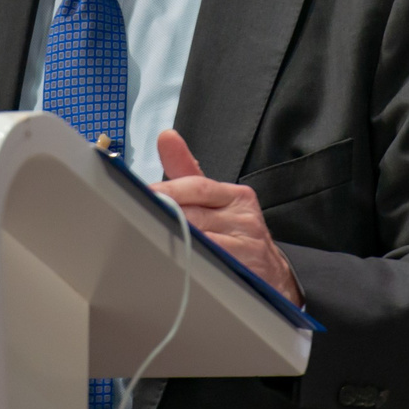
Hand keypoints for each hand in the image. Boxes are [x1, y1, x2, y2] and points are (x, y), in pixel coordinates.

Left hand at [151, 129, 304, 306]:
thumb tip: (166, 137)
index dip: (168, 190)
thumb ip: (187, 170)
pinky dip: (190, 263)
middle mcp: (243, 217)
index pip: (198, 186)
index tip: (144, 194)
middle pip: (195, 215)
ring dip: (173, 241)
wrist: (271, 272)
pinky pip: (211, 265)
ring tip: (147, 238)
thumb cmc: (233, 231)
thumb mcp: (215, 199)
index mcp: (235, 196)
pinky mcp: (245, 270)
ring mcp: (246, 245)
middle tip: (136, 217)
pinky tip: (172, 262)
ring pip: (200, 241)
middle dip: (165, 217)